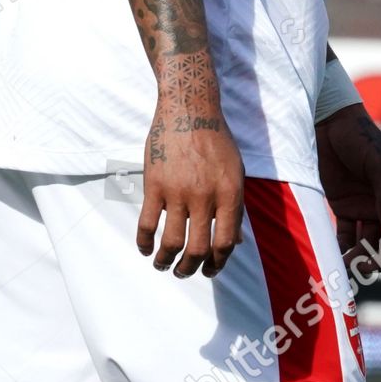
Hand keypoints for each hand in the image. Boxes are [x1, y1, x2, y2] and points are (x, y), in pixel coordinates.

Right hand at [137, 104, 243, 279]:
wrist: (189, 109)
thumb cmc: (216, 140)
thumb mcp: (236, 171)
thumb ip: (235, 207)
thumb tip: (236, 241)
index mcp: (230, 193)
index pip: (225, 242)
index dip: (218, 263)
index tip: (210, 270)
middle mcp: (205, 196)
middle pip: (198, 248)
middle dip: (191, 268)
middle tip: (185, 272)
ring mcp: (178, 191)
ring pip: (171, 242)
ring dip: (166, 262)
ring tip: (163, 266)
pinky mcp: (154, 185)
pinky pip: (147, 224)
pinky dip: (144, 243)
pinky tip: (145, 249)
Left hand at [316, 104, 380, 278]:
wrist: (330, 123)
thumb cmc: (361, 137)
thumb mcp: (379, 164)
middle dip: (380, 256)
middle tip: (363, 266)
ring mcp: (366, 207)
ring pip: (367, 241)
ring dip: (360, 255)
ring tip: (347, 265)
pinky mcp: (345, 208)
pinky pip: (346, 234)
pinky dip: (343, 248)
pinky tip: (336, 258)